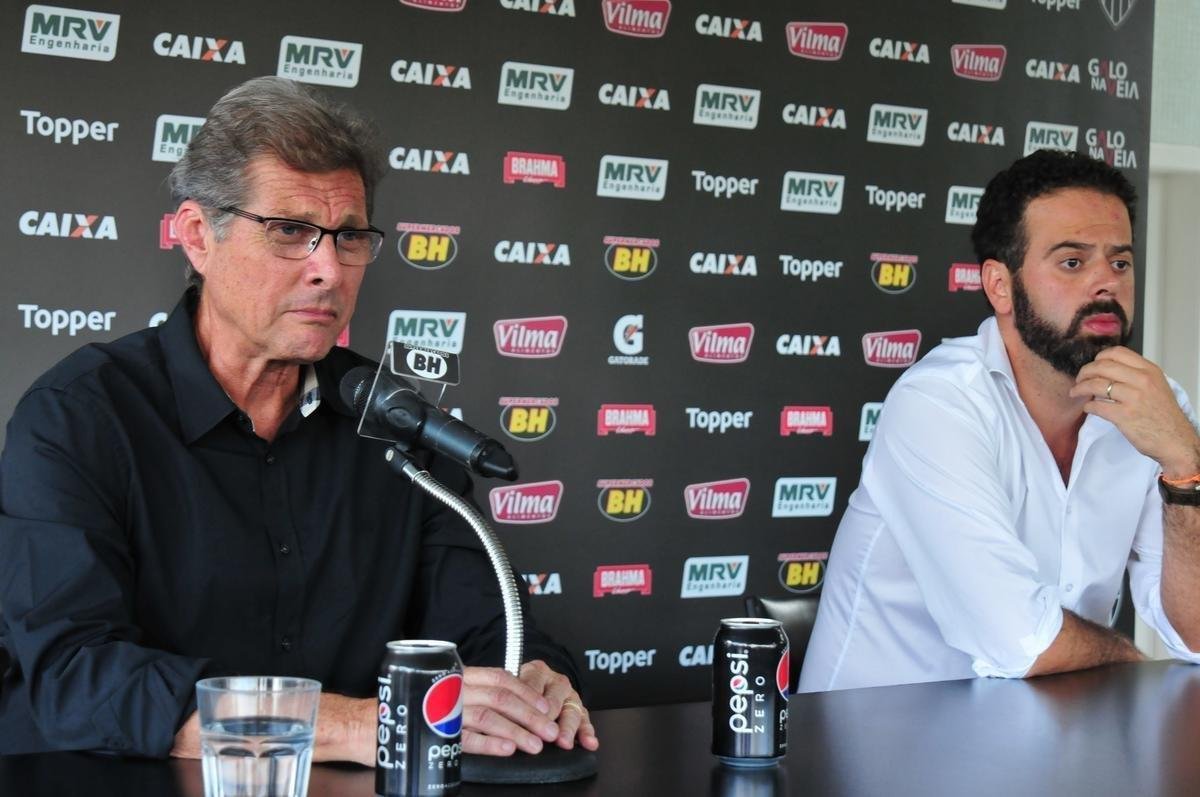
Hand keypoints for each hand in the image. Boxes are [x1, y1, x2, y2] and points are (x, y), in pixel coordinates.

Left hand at [517, 659, 598, 752]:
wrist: (539, 682)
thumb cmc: (520, 689)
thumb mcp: (512, 686)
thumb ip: (510, 699)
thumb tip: (505, 720)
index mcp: (536, 672)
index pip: (532, 686)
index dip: (529, 705)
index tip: (525, 721)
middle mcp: (556, 682)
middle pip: (554, 699)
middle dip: (550, 718)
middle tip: (546, 733)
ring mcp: (570, 695)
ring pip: (571, 711)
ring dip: (568, 728)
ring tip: (564, 742)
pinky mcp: (580, 709)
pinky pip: (585, 720)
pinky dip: (587, 733)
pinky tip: (589, 743)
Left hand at [1069, 347, 1199, 477]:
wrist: (1175, 441)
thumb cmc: (1164, 416)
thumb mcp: (1156, 386)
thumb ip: (1136, 375)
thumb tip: (1108, 369)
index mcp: (1149, 371)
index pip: (1117, 352)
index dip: (1099, 358)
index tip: (1092, 365)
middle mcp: (1142, 380)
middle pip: (1102, 366)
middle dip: (1085, 372)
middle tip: (1079, 379)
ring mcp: (1133, 398)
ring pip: (1096, 385)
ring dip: (1080, 388)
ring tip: (1075, 392)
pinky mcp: (1124, 416)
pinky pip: (1096, 406)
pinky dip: (1088, 406)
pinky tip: (1088, 408)